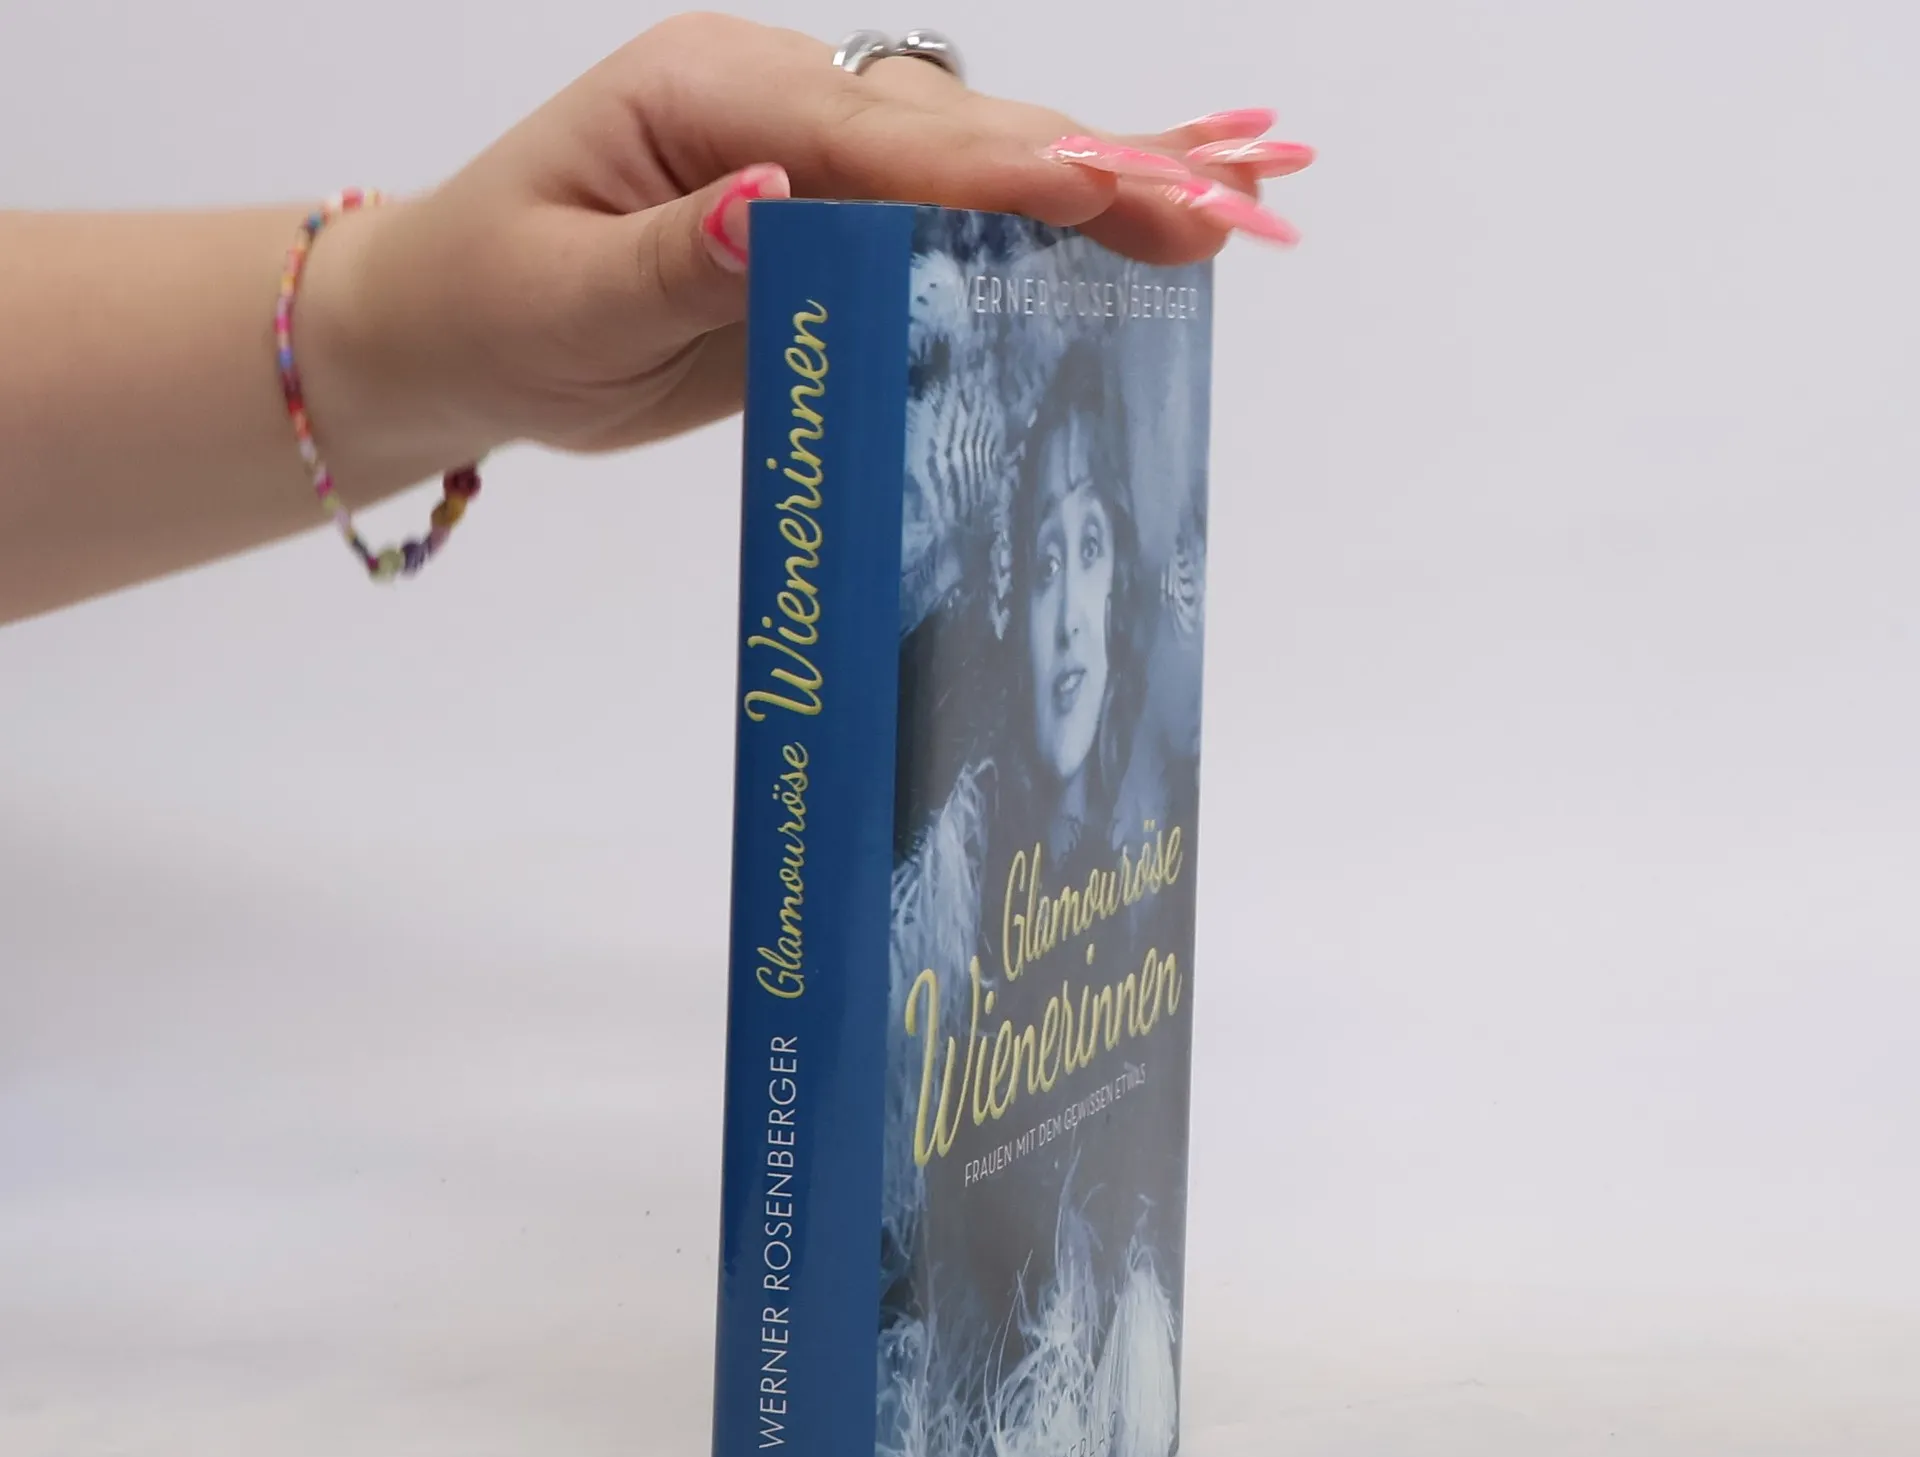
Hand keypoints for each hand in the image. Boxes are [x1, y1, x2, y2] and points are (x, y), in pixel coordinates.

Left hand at [298, 14, 1312, 486]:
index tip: (1098, 188)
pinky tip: (1127, 238)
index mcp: (709, 99)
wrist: (455, 331)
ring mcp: (813, 171)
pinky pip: (948, 235)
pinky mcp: (830, 237)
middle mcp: (778, 114)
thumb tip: (780, 205)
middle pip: (958, 135)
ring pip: (974, 172)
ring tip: (1230, 205)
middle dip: (1092, 166)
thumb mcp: (562, 298)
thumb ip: (677, 258)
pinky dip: (1043, 239)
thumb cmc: (490, 304)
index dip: (992, 171)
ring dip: (1099, 188)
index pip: (876, 139)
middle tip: (1223, 201)